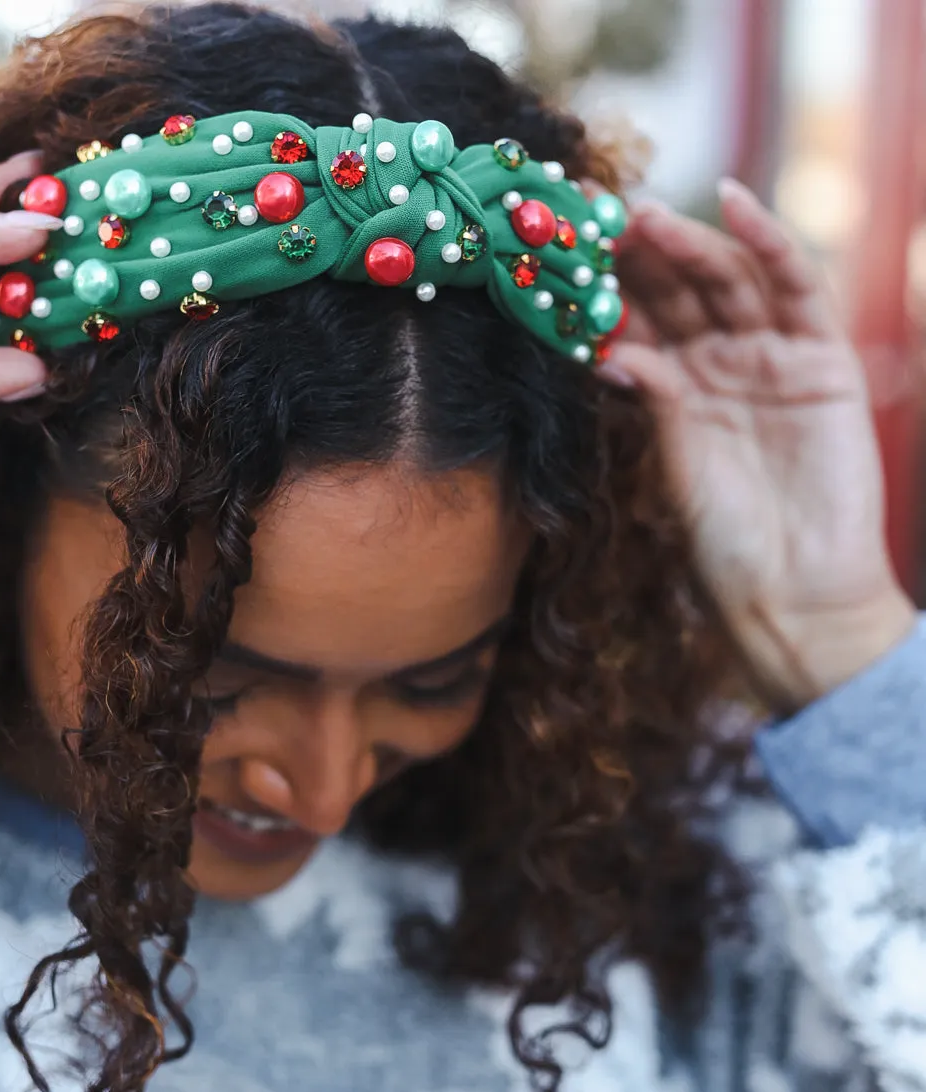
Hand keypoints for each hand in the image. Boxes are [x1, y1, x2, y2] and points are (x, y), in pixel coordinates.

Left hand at [604, 179, 918, 714]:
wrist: (794, 593)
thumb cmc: (728, 545)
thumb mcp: (675, 462)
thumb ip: (652, 398)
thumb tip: (609, 349)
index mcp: (682, 390)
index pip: (642, 319)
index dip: (606, 285)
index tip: (560, 251)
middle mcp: (726, 366)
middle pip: (681, 290)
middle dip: (639, 255)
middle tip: (593, 221)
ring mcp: (775, 359)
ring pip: (730, 281)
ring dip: (689, 243)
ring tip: (642, 218)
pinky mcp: (825, 361)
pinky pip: (798, 290)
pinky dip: (770, 243)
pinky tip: (733, 205)